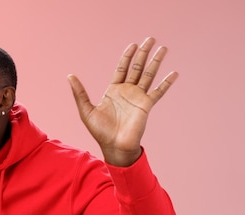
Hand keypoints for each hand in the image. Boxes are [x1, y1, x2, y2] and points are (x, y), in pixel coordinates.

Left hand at [67, 37, 177, 165]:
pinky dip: (166, 83)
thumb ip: (80, 93)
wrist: (114, 146)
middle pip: (137, 67)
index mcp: (113, 91)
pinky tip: (174, 73)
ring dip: (156, 62)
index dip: (127, 56)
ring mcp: (138, 98)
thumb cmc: (100, 131)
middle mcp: (127, 92)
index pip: (122, 68)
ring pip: (149, 75)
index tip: (133, 44)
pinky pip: (158, 92)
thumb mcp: (86, 110)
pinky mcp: (147, 106)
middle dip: (143, 53)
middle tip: (150, 39)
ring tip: (164, 48)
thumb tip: (70, 76)